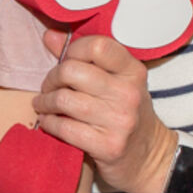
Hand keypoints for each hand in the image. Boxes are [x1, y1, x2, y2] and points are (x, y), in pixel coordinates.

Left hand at [31, 28, 176, 192]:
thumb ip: (85, 57)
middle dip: (52, 78)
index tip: (65, 61)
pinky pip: (64, 128)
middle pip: (72, 71)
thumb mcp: (116, 82)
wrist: (149, 158)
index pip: (97, 45)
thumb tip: (50, 35)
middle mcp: (128, 94)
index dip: (73, 49)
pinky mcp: (108, 146)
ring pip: (64, 100)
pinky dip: (50, 123)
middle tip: (48, 87)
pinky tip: (49, 122)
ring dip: (45, 102)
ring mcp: (120, 121)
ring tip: (43, 104)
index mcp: (132, 71)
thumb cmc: (125, 113)